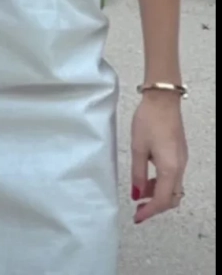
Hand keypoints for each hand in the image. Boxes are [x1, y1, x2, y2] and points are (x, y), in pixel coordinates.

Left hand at [130, 92, 188, 222]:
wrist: (163, 99)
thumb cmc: (148, 121)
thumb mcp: (138, 148)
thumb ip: (138, 173)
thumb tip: (137, 194)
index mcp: (170, 169)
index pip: (163, 200)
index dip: (150, 212)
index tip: (136, 217)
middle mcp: (180, 168)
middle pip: (172, 198)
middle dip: (156, 206)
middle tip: (138, 208)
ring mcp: (182, 160)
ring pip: (173, 188)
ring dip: (158, 194)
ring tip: (140, 192)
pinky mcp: (179, 153)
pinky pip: (173, 177)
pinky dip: (161, 183)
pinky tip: (148, 177)